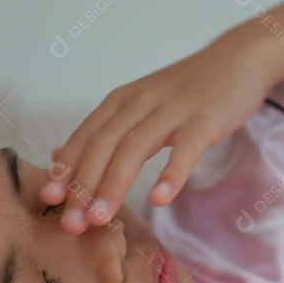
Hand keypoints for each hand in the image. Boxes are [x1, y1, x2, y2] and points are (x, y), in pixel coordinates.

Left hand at [43, 44, 272, 233]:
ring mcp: (173, 109)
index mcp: (120, 102)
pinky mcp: (205, 118)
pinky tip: (160, 199)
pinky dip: (171, 173)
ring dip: (115, 185)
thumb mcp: (137, 105)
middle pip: (103, 146)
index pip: (86, 138)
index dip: (66, 168)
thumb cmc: (185, 91)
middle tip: (71, 223)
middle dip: (83, 186)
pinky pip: (186, 148)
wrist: (235, 59)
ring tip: (101, 218)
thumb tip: (59, 156)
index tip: (48, 200)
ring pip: (135, 148)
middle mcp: (140, 102)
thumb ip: (102, 131)